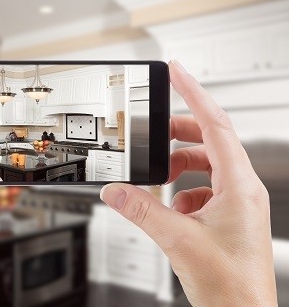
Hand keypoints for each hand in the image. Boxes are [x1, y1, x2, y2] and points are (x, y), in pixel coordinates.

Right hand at [100, 60, 276, 305]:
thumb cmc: (230, 284)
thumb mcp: (177, 240)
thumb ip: (141, 210)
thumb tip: (115, 191)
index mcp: (238, 186)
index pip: (215, 125)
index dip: (194, 93)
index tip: (177, 73)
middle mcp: (243, 189)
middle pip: (209, 141)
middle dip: (178, 134)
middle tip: (154, 131)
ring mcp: (238, 203)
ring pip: (206, 165)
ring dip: (179, 166)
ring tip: (159, 178)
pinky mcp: (230, 216)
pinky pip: (204, 188)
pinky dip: (184, 190)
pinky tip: (172, 208)